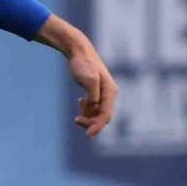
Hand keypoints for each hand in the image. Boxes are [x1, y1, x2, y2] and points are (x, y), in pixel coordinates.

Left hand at [35, 15, 117, 137]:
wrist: (78, 51)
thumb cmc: (83, 64)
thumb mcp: (88, 80)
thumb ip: (93, 95)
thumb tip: (93, 107)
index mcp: (110, 91)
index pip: (106, 114)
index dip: (97, 126)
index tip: (88, 135)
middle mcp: (109, 94)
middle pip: (102, 116)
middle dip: (90, 121)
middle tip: (76, 120)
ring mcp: (103, 93)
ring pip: (97, 113)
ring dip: (87, 114)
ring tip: (79, 103)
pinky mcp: (95, 91)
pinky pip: (93, 107)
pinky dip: (86, 109)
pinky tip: (80, 101)